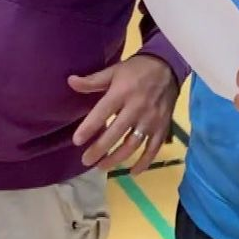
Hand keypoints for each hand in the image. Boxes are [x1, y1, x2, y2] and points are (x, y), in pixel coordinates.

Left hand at [69, 54, 178, 174]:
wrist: (168, 66)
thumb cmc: (136, 69)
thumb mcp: (114, 71)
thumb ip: (93, 80)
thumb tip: (70, 82)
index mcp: (122, 92)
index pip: (103, 112)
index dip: (89, 128)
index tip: (76, 141)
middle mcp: (137, 108)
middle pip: (116, 133)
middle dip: (99, 149)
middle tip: (86, 161)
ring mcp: (151, 119)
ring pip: (133, 144)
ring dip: (117, 158)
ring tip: (101, 167)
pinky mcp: (162, 126)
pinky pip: (153, 148)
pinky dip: (144, 162)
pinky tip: (133, 172)